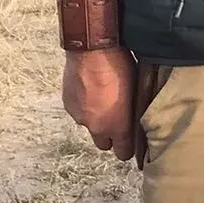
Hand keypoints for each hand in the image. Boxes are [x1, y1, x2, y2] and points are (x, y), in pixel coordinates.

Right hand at [62, 46, 136, 160]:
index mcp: (117, 125)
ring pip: (89, 126)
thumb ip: (131, 112)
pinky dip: (83, 105)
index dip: (127, 149)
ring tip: (102, 98)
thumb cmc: (119, 65)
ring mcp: (80, 117)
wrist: (92, 49)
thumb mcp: (135, 91)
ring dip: (95, 118)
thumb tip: (133, 119)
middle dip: (109, 136)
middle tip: (115, 121)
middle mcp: (96, 126)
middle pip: (103, 144)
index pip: (123, 152)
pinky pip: (78, 112)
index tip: (129, 144)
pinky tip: (89, 90)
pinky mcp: (68, 105)